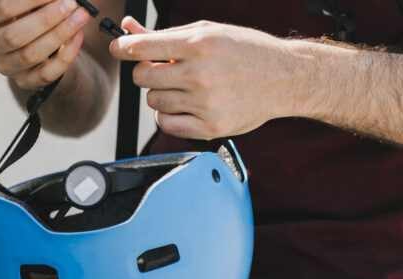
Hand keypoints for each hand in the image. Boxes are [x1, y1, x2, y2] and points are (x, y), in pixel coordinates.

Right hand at [0, 0, 90, 90]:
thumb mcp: (27, 3)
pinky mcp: (24, 81)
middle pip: (14, 35)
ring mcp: (6, 67)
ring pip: (30, 55)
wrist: (35, 41)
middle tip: (70, 4)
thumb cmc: (29, 13)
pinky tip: (77, 37)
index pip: (2, 8)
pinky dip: (65, 56)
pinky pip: (46, 74)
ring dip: (59, 34)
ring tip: (80, 16)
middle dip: (46, 19)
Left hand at [110, 18, 304, 138]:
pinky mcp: (210, 127)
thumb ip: (165, 34)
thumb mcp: (208, 31)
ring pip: (152, 102)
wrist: (284, 78)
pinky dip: (168, 116)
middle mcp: (200, 73)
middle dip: (146, 72)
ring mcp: (205, 103)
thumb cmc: (245, 51)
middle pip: (141, 77)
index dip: (122, 47)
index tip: (118, 48)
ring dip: (160, 95)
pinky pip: (166, 125)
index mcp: (199, 43)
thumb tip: (129, 28)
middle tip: (162, 69)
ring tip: (182, 87)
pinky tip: (184, 106)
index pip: (141, 48)